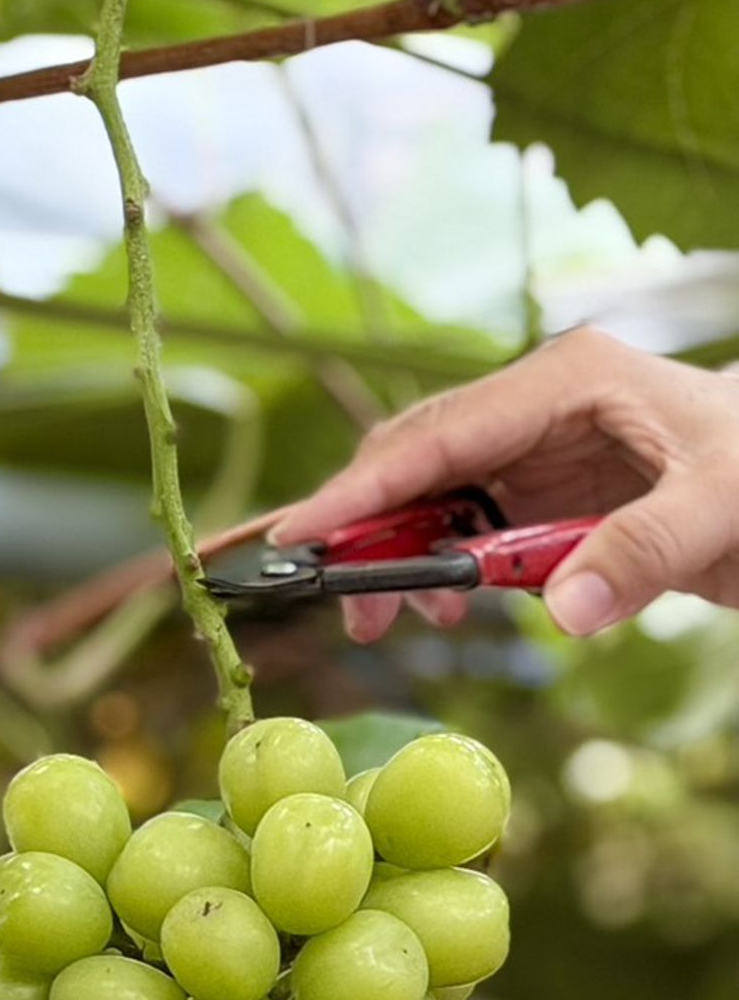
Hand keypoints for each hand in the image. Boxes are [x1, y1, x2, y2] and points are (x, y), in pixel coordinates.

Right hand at [272, 329, 738, 643]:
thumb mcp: (719, 508)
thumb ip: (641, 554)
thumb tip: (562, 612)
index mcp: (568, 379)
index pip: (440, 433)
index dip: (364, 487)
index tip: (303, 535)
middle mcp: (536, 405)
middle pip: (415, 460)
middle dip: (369, 532)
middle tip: (354, 609)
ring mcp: (533, 448)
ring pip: (429, 495)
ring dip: (400, 557)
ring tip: (397, 620)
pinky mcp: (538, 492)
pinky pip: (463, 527)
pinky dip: (440, 568)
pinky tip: (450, 606)